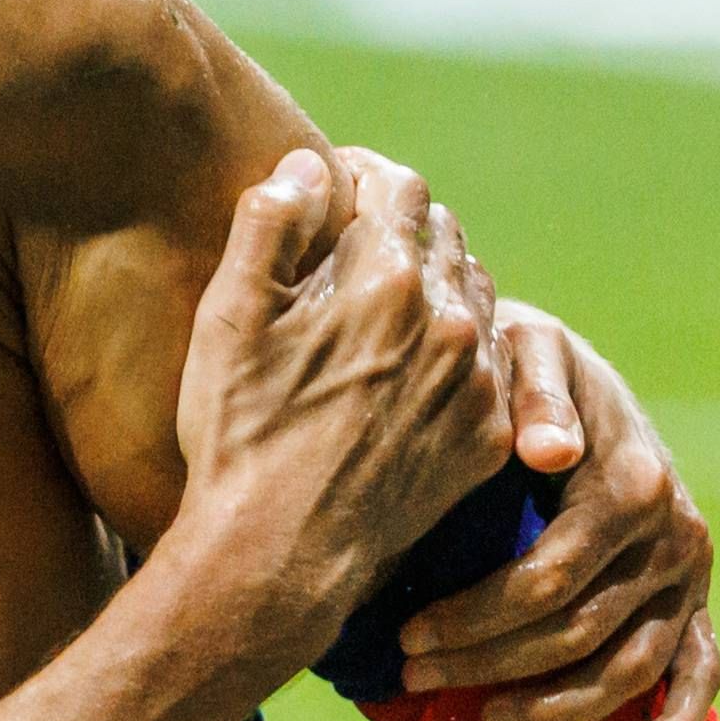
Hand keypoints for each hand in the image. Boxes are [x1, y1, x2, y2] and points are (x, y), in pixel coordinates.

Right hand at [164, 148, 515, 644]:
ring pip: (475, 293)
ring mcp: (479, 382)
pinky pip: (492, 364)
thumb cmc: (238, 435)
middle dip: (397, 229)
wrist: (277, 555)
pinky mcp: (490, 435)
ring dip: (433, 287)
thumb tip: (309, 165)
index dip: (360, 177)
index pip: (398, 185)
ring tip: (379, 312)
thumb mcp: (227, 318)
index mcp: (386, 279)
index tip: (331, 193)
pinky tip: (410, 371)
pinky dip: (458, 351)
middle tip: (348, 254)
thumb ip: (269, 222)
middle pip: (443, 233)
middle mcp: (450, 320)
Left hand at [398, 303, 719, 720]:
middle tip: (412, 675)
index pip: (549, 577)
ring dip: (554, 708)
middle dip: (488, 663)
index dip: (475, 618)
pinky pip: (700, 673)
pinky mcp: (692, 602)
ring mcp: (686, 576)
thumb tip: (550, 451)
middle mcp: (672, 534)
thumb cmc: (521, 363)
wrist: (566, 372)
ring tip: (481, 720)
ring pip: (627, 669)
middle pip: (577, 632)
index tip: (405, 636)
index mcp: (633, 480)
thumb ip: (533, 392)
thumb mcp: (524, 348)